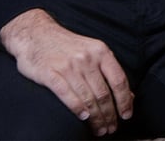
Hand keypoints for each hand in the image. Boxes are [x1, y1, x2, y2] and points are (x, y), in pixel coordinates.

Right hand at [0, 9, 132, 136]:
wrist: (36, 34)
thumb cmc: (68, 46)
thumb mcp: (93, 51)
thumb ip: (109, 71)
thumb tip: (128, 96)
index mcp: (101, 51)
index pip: (118, 80)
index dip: (124, 101)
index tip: (126, 115)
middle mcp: (86, 58)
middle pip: (103, 93)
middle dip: (109, 114)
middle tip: (111, 128)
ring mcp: (68, 66)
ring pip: (87, 97)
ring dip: (96, 117)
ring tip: (99, 129)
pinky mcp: (49, 73)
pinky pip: (66, 95)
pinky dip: (77, 108)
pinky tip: (83, 117)